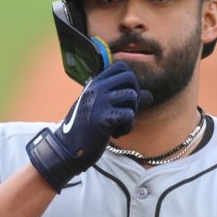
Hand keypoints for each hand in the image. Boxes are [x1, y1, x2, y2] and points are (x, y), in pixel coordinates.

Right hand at [26, 61, 152, 191]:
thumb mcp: (103, 109)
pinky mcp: (103, 119)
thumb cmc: (87, 129)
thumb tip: (149, 95)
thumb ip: (125, 100)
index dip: (130, 82)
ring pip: (133, 97)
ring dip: (131, 114)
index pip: (122, 68)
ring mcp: (99, 102)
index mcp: (94, 83)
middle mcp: (96, 88)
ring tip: (119, 125)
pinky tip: (116, 134)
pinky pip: (129, 116)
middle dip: (134, 97)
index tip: (123, 100)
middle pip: (130, 79)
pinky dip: (127, 127)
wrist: (67, 148)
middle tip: (124, 113)